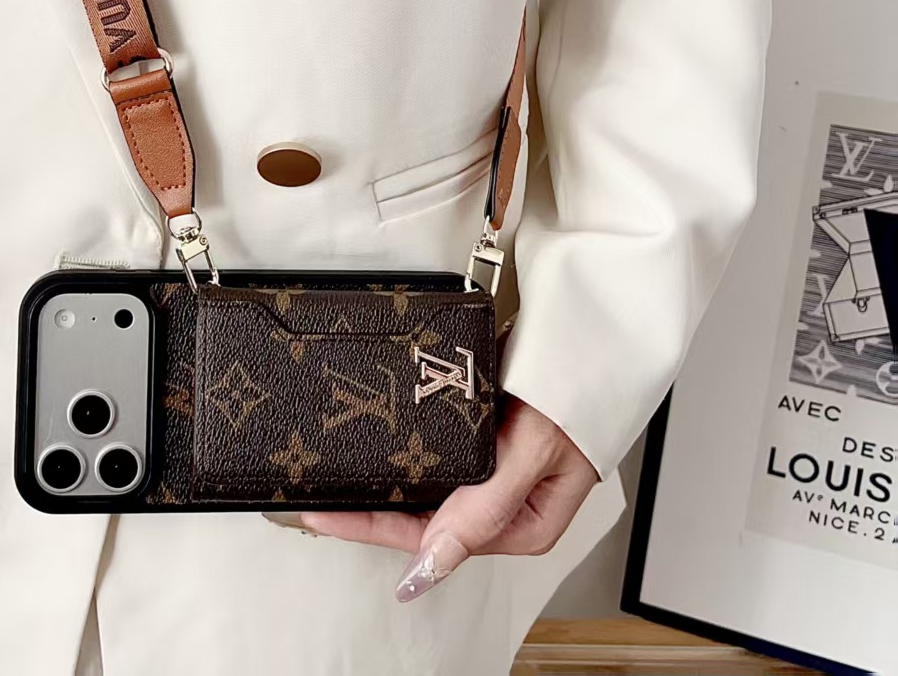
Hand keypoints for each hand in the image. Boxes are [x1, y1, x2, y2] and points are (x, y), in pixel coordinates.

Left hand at [297, 394, 599, 601]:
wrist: (588, 337)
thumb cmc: (574, 394)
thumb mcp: (531, 452)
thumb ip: (484, 508)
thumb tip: (433, 563)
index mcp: (521, 526)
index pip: (430, 538)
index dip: (372, 528)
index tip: (325, 518)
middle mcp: (502, 507)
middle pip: (420, 520)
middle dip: (368, 513)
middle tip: (312, 502)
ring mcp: (491, 472)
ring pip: (424, 491)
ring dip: (381, 486)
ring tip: (331, 483)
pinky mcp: (482, 439)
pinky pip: (432, 456)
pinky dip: (401, 455)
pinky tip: (373, 450)